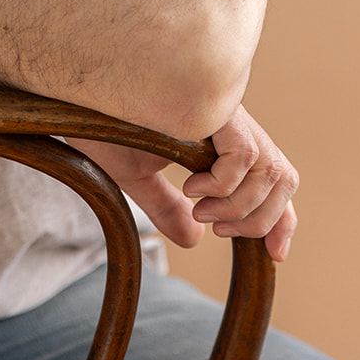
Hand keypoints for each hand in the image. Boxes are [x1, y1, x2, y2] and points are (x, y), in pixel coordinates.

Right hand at [67, 104, 297, 262]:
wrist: (76, 103)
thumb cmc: (101, 126)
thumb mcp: (137, 177)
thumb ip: (166, 206)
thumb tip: (193, 239)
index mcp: (218, 137)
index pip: (272, 176)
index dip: (282, 217)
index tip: (274, 255)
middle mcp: (228, 123)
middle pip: (283, 175)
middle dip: (261, 218)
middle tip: (218, 229)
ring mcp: (222, 112)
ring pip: (268, 168)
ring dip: (238, 205)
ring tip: (199, 210)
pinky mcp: (212, 107)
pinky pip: (244, 154)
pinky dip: (225, 184)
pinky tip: (192, 188)